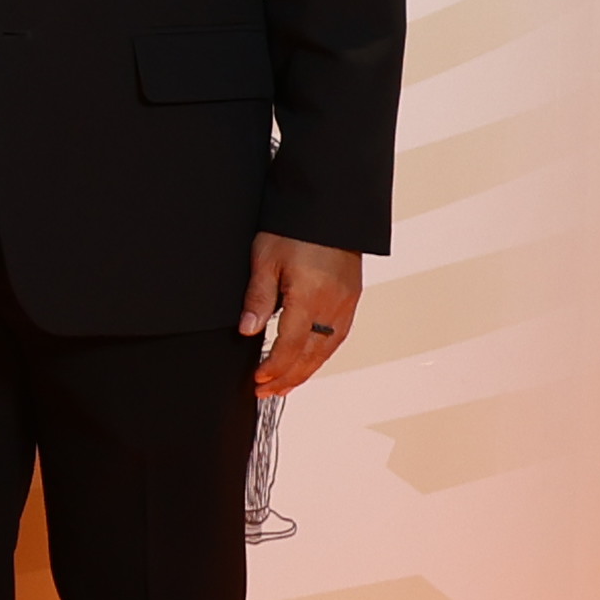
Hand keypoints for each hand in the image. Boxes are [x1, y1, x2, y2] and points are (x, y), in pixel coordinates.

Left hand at [240, 233, 365, 396]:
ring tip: (285, 384)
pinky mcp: (351, 299)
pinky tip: (309, 359)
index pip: (290, 346)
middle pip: (311, 355)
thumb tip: (248, 330)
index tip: (258, 380)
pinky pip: (337, 336)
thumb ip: (258, 297)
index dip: (275, 367)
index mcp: (310, 297)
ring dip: (306, 370)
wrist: (329, 208)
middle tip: (267, 391)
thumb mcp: (265, 258)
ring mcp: (346, 304)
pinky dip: (321, 354)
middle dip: (289, 377)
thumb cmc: (294, 228)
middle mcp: (333, 306)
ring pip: (327, 349)